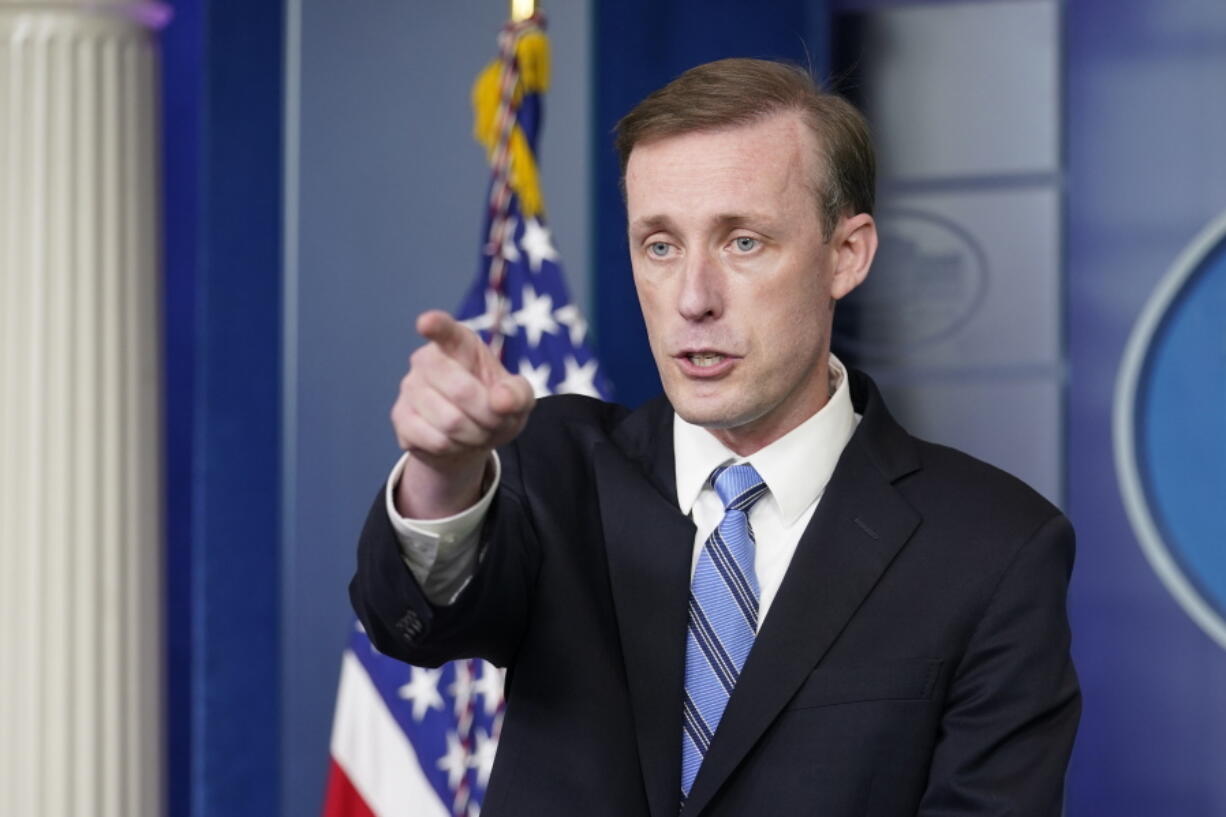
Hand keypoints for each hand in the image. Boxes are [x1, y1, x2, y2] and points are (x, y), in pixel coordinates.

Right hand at [391, 310, 534, 517]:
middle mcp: (427, 359)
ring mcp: (409, 388)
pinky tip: (457, 441)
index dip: (436, 326)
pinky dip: (457, 448)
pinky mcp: (400, 418)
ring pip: (450, 422)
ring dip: (475, 435)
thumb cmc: (493, 405)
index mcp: (459, 343)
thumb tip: (501, 400)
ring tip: (478, 431)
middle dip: (488, 415)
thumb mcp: (518, 398)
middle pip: (461, 391)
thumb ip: (518, 393)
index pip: (445, 330)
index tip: (427, 323)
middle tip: (497, 421)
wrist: (469, 437)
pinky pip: (435, 441)